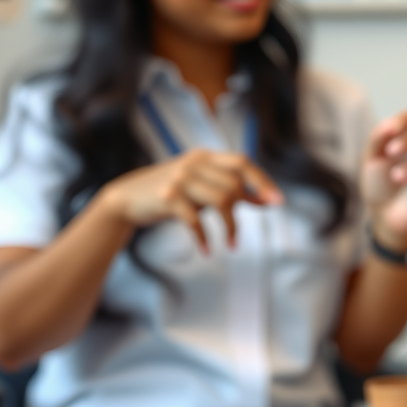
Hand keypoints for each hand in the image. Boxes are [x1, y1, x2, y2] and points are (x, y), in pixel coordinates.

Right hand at [98, 150, 282, 250]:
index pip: (242, 162)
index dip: (262, 181)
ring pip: (221, 200)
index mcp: (205, 157)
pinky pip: (196, 220)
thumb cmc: (172, 194)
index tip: (277, 202)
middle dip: (241, 212)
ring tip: (230, 244)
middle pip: (233, 185)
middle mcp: (194, 163)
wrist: (128, 198)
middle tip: (236, 234)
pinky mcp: (167, 197)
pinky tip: (206, 249)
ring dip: (230, 228)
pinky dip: (204, 237)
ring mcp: (180, 179)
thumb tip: (266, 200)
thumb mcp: (203, 187)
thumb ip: (231, 190)